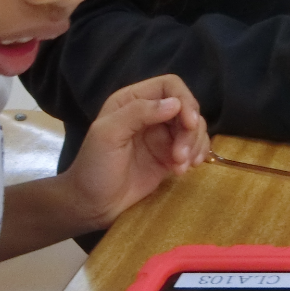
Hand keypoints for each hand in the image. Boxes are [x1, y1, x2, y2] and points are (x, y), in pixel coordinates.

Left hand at [65, 74, 210, 226]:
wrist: (93, 204)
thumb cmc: (94, 167)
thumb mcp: (108, 135)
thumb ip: (138, 113)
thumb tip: (175, 104)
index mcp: (132, 101)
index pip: (169, 86)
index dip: (185, 100)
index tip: (189, 124)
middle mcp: (149, 113)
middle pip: (187, 108)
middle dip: (190, 131)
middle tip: (180, 157)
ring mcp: (161, 136)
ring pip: (193, 128)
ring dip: (194, 145)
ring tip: (181, 168)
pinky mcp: (169, 156)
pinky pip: (193, 147)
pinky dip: (196, 155)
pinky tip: (184, 170)